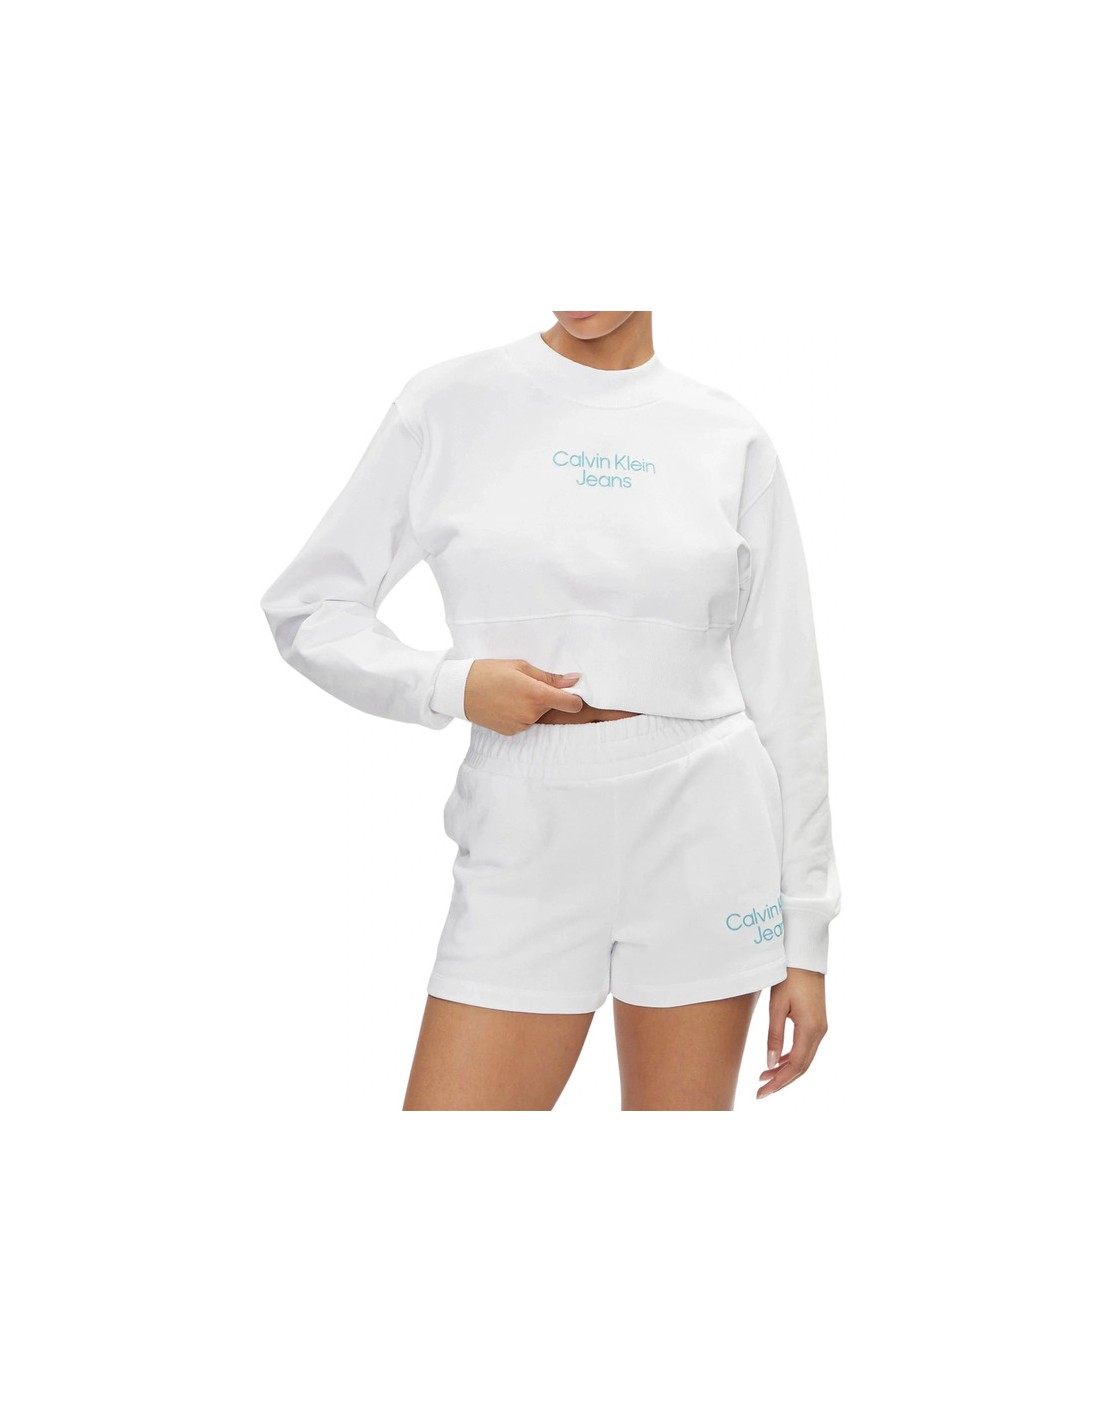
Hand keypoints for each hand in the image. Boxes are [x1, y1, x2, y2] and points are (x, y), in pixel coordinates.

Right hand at [463, 658, 584, 734]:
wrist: (460, 690)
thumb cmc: (489, 672)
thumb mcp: (520, 666)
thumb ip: (549, 677)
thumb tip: (574, 680)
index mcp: (536, 695)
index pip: (571, 704)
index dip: (575, 697)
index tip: (570, 690)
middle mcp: (531, 714)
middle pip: (553, 706)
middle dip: (546, 696)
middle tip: (526, 684)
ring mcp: (521, 725)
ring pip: (538, 714)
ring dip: (532, 705)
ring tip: (512, 693)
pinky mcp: (512, 732)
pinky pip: (525, 722)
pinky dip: (521, 713)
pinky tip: (506, 704)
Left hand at [757, 968, 827, 1098]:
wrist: (805, 957)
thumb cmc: (788, 978)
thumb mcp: (777, 1007)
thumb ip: (774, 1036)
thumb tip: (770, 1064)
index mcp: (810, 1029)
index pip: (795, 1065)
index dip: (779, 1081)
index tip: (762, 1092)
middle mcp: (820, 1032)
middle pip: (802, 1066)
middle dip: (782, 1081)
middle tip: (761, 1092)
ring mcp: (821, 1028)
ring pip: (805, 1059)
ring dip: (786, 1070)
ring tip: (764, 1078)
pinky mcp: (818, 1022)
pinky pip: (806, 1048)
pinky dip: (791, 1058)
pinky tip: (777, 1061)